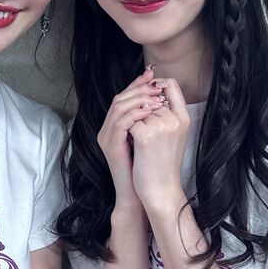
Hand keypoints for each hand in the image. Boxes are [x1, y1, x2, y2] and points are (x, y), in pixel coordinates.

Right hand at [96, 67, 166, 208]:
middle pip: (119, 98)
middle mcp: (107, 129)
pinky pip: (120, 123)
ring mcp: (106, 137)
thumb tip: (161, 99)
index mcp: (115, 126)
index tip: (154, 75)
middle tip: (155, 83)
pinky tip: (150, 111)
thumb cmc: (149, 168)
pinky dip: (136, 114)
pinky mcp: (110, 146)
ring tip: (155, 96)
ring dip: (138, 98)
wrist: (143, 193)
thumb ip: (150, 120)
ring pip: (118, 107)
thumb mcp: (151, 139)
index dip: (138, 83)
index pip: (124, 97)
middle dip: (139, 88)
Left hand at [130, 77, 190, 215]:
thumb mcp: (173, 136)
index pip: (171, 85)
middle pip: (149, 98)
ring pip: (137, 110)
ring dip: (134, 122)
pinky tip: (134, 147)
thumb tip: (150, 92)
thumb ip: (166, 114)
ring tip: (141, 143)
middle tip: (143, 133)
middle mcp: (174, 119)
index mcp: (184, 118)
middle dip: (141, 110)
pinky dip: (128, 132)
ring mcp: (160, 126)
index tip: (147, 91)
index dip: (156, 85)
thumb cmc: (164, 164)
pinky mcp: (145, 135)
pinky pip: (129, 122)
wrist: (161, 190)